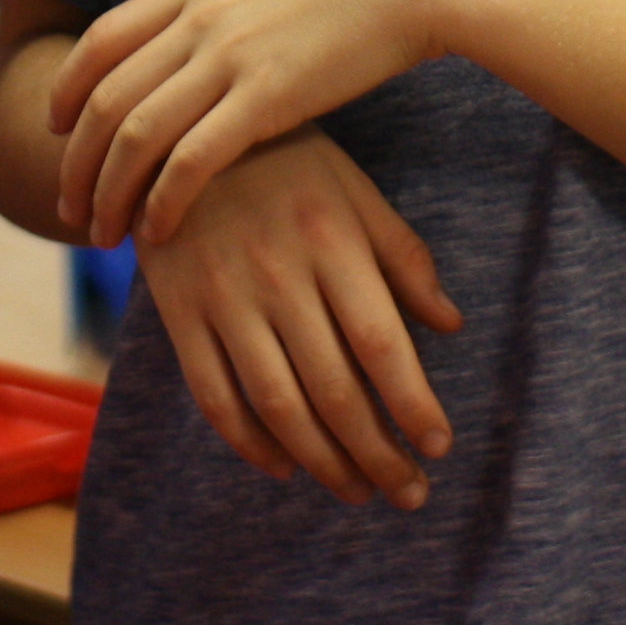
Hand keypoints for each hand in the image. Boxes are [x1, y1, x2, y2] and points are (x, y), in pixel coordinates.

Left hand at [53, 0, 493, 245]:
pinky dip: (163, 199)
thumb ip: (229, 4)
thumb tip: (208, 33)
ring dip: (107, 191)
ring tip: (100, 234)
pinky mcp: (268, 97)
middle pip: (104, 96)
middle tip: (67, 206)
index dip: (67, 89)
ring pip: (135, 133)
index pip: (102, 39)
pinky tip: (158, 230)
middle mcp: (199, 18)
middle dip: (74, 159)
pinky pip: (192, 159)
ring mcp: (229, 56)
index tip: (55, 128)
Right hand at [141, 130, 461, 507]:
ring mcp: (222, 297)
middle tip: (410, 493)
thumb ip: (402, 255)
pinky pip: (214, 396)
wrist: (174, 131)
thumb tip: (451, 324)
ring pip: (276, 403)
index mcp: (329, 240)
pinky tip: (286, 465)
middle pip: (332, 387)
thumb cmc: (284, 160)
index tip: (439, 447)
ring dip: (323, 461)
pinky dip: (250, 443)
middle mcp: (277, 274)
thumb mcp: (352, 189)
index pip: (379, 341)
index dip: (411, 402)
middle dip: (377, 453)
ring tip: (359, 491)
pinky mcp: (178, 312)